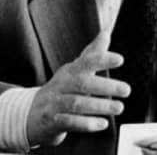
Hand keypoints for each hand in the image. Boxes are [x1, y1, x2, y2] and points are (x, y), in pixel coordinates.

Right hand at [26, 31, 130, 146]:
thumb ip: (91, 55)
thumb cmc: (59, 91)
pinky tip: (102, 124)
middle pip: (81, 83)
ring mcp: (54, 103)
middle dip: (105, 86)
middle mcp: (61, 85)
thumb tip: (106, 33)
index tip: (120, 59)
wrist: (30, 114)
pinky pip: (69, 122)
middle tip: (126, 89)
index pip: (85, 62)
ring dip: (99, 106)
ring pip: (76, 103)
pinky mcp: (52, 122)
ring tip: (119, 107)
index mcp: (69, 71)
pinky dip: (86, 124)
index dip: (102, 59)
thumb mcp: (73, 72)